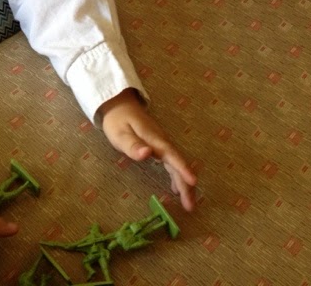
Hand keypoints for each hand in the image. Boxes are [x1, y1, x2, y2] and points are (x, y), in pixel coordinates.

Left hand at [99, 89, 197, 210]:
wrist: (118, 105)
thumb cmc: (117, 120)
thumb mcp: (120, 133)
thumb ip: (133, 145)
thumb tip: (148, 154)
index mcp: (154, 139)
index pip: (172, 155)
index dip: (183, 169)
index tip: (193, 182)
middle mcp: (162, 142)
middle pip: (177, 164)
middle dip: (186, 184)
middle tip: (191, 206)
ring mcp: (161, 144)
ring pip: (176, 165)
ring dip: (183, 183)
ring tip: (188, 204)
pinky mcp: (158, 147)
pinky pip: (171, 163)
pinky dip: (175, 176)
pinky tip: (175, 189)